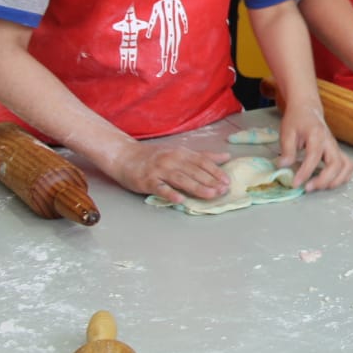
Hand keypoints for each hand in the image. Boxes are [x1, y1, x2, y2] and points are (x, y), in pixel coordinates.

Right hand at [111, 140, 230, 202]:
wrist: (124, 156)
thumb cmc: (154, 156)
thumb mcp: (180, 152)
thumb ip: (203, 156)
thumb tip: (226, 156)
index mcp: (182, 153)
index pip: (203, 161)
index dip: (216, 171)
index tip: (227, 181)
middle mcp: (172, 160)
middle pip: (194, 171)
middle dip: (210, 181)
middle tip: (223, 190)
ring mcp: (159, 170)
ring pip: (181, 179)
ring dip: (197, 187)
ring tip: (210, 195)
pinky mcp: (147, 181)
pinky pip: (160, 188)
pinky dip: (170, 193)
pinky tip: (180, 200)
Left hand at [276, 100, 352, 190]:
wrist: (307, 110)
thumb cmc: (296, 121)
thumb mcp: (287, 132)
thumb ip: (287, 150)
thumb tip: (283, 166)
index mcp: (317, 134)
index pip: (314, 156)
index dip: (305, 172)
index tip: (295, 184)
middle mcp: (330, 142)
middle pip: (336, 164)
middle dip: (323, 180)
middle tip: (308, 188)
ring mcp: (336, 147)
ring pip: (346, 166)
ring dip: (336, 180)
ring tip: (319, 187)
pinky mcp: (338, 152)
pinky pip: (348, 166)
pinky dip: (342, 177)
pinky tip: (329, 182)